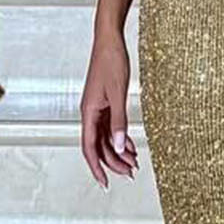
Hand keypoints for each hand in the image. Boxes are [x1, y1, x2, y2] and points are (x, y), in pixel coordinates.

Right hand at [80, 32, 138, 188]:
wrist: (109, 40)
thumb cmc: (111, 61)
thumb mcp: (118, 94)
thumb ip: (119, 122)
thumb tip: (120, 147)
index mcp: (89, 112)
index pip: (90, 148)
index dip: (97, 167)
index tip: (105, 183)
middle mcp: (90, 113)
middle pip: (99, 146)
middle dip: (113, 162)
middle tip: (131, 173)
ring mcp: (97, 108)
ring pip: (105, 138)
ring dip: (118, 151)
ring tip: (134, 163)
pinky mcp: (104, 103)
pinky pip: (110, 127)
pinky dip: (120, 138)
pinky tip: (131, 145)